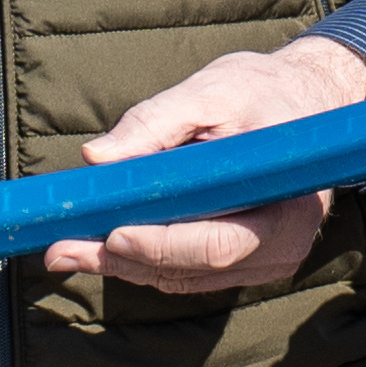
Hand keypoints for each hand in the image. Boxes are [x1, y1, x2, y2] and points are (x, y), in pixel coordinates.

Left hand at [41, 34, 365, 292]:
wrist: (304, 103)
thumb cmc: (260, 91)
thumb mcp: (211, 89)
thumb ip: (154, 120)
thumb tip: (98, 157)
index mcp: (286, 193)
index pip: (220, 240)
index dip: (161, 245)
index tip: (109, 234)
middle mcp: (287, 239)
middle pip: (197, 267)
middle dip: (126, 260)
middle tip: (62, 251)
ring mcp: (272, 258)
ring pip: (188, 277)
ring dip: (126, 266)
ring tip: (69, 251)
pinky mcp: (252, 264)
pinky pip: (193, 275)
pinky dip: (147, 264)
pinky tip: (105, 249)